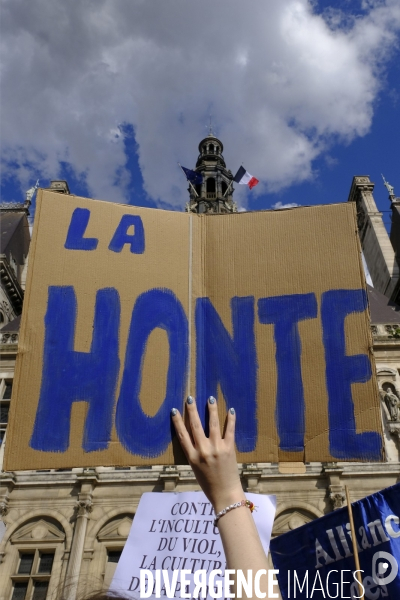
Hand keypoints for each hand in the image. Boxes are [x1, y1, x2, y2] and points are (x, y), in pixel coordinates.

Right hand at [171, 396, 244, 511]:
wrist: (225, 494)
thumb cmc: (208, 484)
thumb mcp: (195, 469)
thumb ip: (194, 453)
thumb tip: (193, 437)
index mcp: (192, 457)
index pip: (182, 435)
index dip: (178, 421)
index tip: (174, 410)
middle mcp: (203, 451)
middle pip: (196, 426)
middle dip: (192, 410)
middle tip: (190, 398)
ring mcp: (217, 448)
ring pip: (213, 424)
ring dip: (211, 410)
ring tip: (210, 398)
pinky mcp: (229, 449)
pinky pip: (230, 431)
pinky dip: (231, 420)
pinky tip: (231, 410)